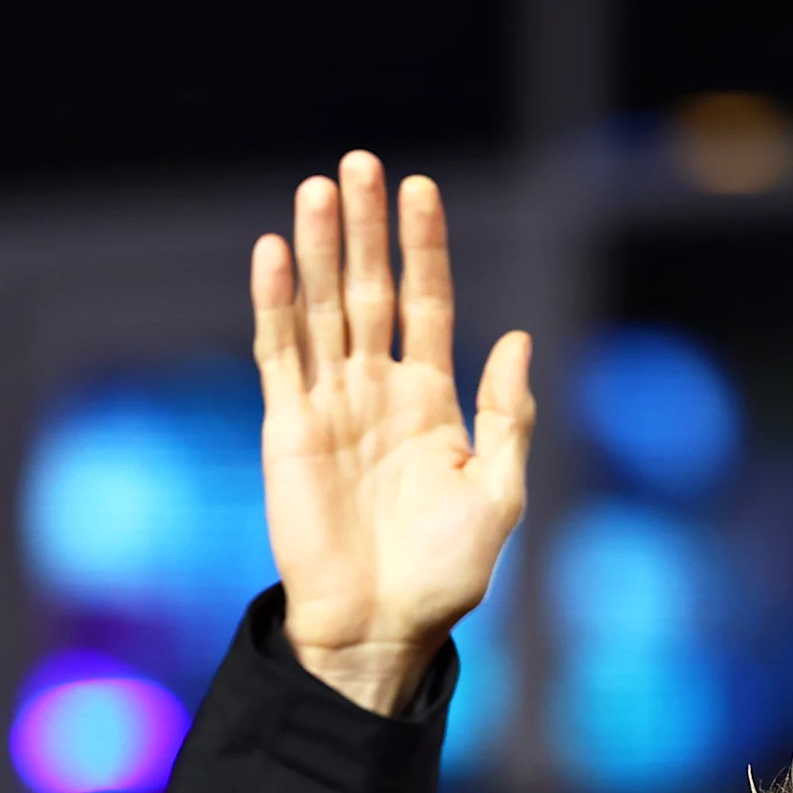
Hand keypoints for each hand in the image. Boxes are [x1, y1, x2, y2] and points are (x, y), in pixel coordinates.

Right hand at [254, 152, 533, 715]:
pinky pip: (279, 354)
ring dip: (321, 249)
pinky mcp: (286, 429)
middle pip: (370, 290)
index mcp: (430, 400)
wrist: (380, 628)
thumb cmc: (444, 574)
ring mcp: (329, 405)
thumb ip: (508, 415)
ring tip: (320, 188)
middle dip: (367, 228)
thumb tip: (516, 339)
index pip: (426, 303)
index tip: (421, 188)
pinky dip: (276, 303)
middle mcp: (376, 391)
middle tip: (361, 163)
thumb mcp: (498, 492)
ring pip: (323, 310)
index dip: (423, 247)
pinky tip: (276, 252)